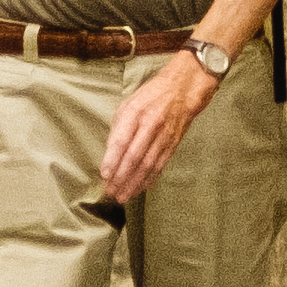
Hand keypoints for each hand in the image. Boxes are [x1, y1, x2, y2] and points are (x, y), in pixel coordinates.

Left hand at [98, 54, 210, 206]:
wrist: (182, 90)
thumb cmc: (149, 97)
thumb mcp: (127, 105)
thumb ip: (118, 128)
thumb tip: (109, 154)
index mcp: (135, 113)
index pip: (122, 140)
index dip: (113, 159)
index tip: (104, 175)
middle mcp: (151, 125)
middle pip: (135, 156)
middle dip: (122, 177)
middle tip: (111, 193)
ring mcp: (164, 136)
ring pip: (148, 164)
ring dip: (135, 183)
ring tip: (123, 196)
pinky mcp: (173, 144)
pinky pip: (160, 165)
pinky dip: (150, 179)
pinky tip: (140, 189)